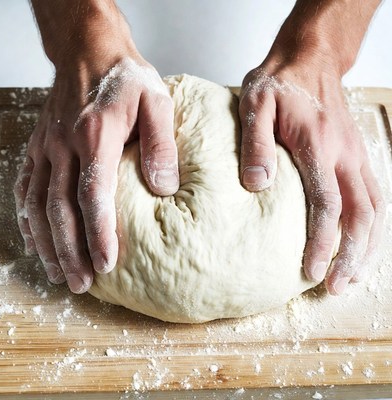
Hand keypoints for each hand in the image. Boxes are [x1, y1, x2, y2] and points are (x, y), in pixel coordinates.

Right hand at [14, 3, 177, 292]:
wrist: (89, 52)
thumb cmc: (125, 78)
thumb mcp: (156, 101)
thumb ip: (161, 144)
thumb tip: (164, 188)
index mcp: (96, 136)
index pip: (94, 195)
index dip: (98, 233)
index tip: (107, 265)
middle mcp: (65, 146)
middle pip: (61, 209)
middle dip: (70, 251)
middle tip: (81, 283)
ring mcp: (47, 147)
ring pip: (39, 204)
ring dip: (47, 243)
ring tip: (58, 273)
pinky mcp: (39, 147)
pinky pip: (26, 187)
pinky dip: (28, 218)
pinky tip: (35, 239)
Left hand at [239, 0, 383, 294]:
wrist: (308, 59)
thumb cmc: (279, 81)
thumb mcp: (255, 104)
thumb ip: (256, 144)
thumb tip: (257, 185)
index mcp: (319, 146)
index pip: (328, 205)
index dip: (323, 242)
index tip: (312, 272)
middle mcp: (345, 154)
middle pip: (361, 215)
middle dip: (352, 255)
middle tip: (338, 288)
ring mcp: (355, 154)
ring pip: (374, 208)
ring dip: (366, 245)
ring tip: (353, 275)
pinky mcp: (355, 154)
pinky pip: (372, 195)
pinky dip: (369, 224)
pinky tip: (359, 241)